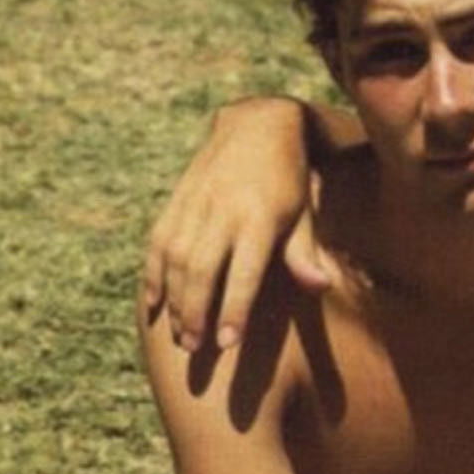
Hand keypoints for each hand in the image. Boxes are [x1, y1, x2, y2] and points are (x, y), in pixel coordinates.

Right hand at [141, 99, 326, 352]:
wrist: (257, 125)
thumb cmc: (290, 181)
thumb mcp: (304, 213)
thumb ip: (305, 253)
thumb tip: (319, 286)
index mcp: (260, 218)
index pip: (245, 272)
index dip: (234, 308)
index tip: (227, 344)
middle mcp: (224, 211)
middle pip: (203, 270)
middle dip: (196, 312)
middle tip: (194, 349)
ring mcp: (196, 204)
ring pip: (177, 259)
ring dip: (174, 301)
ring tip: (179, 335)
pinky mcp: (177, 200)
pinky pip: (158, 242)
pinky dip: (153, 274)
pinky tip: (154, 305)